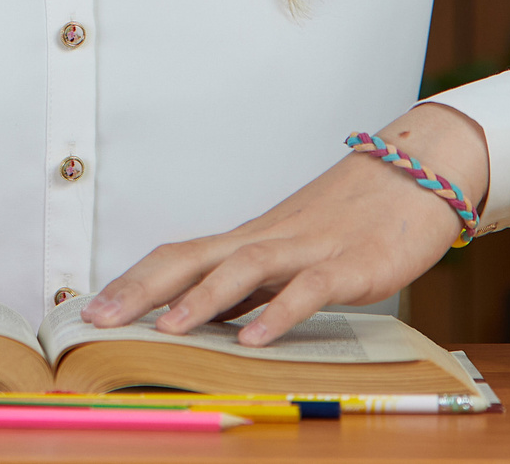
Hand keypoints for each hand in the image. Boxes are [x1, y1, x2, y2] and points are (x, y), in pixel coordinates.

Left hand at [82, 103, 490, 345]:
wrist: (419, 172)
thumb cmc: (355, 217)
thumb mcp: (296, 253)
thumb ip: (256, 284)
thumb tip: (207, 318)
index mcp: (251, 239)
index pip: (178, 255)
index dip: (133, 281)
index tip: (89, 308)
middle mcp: (268, 238)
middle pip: (191, 256)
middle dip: (140, 288)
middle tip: (97, 319)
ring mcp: (308, 248)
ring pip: (242, 267)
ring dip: (200, 298)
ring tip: (165, 329)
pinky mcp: (351, 263)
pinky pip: (309, 288)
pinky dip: (281, 312)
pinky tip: (257, 338)